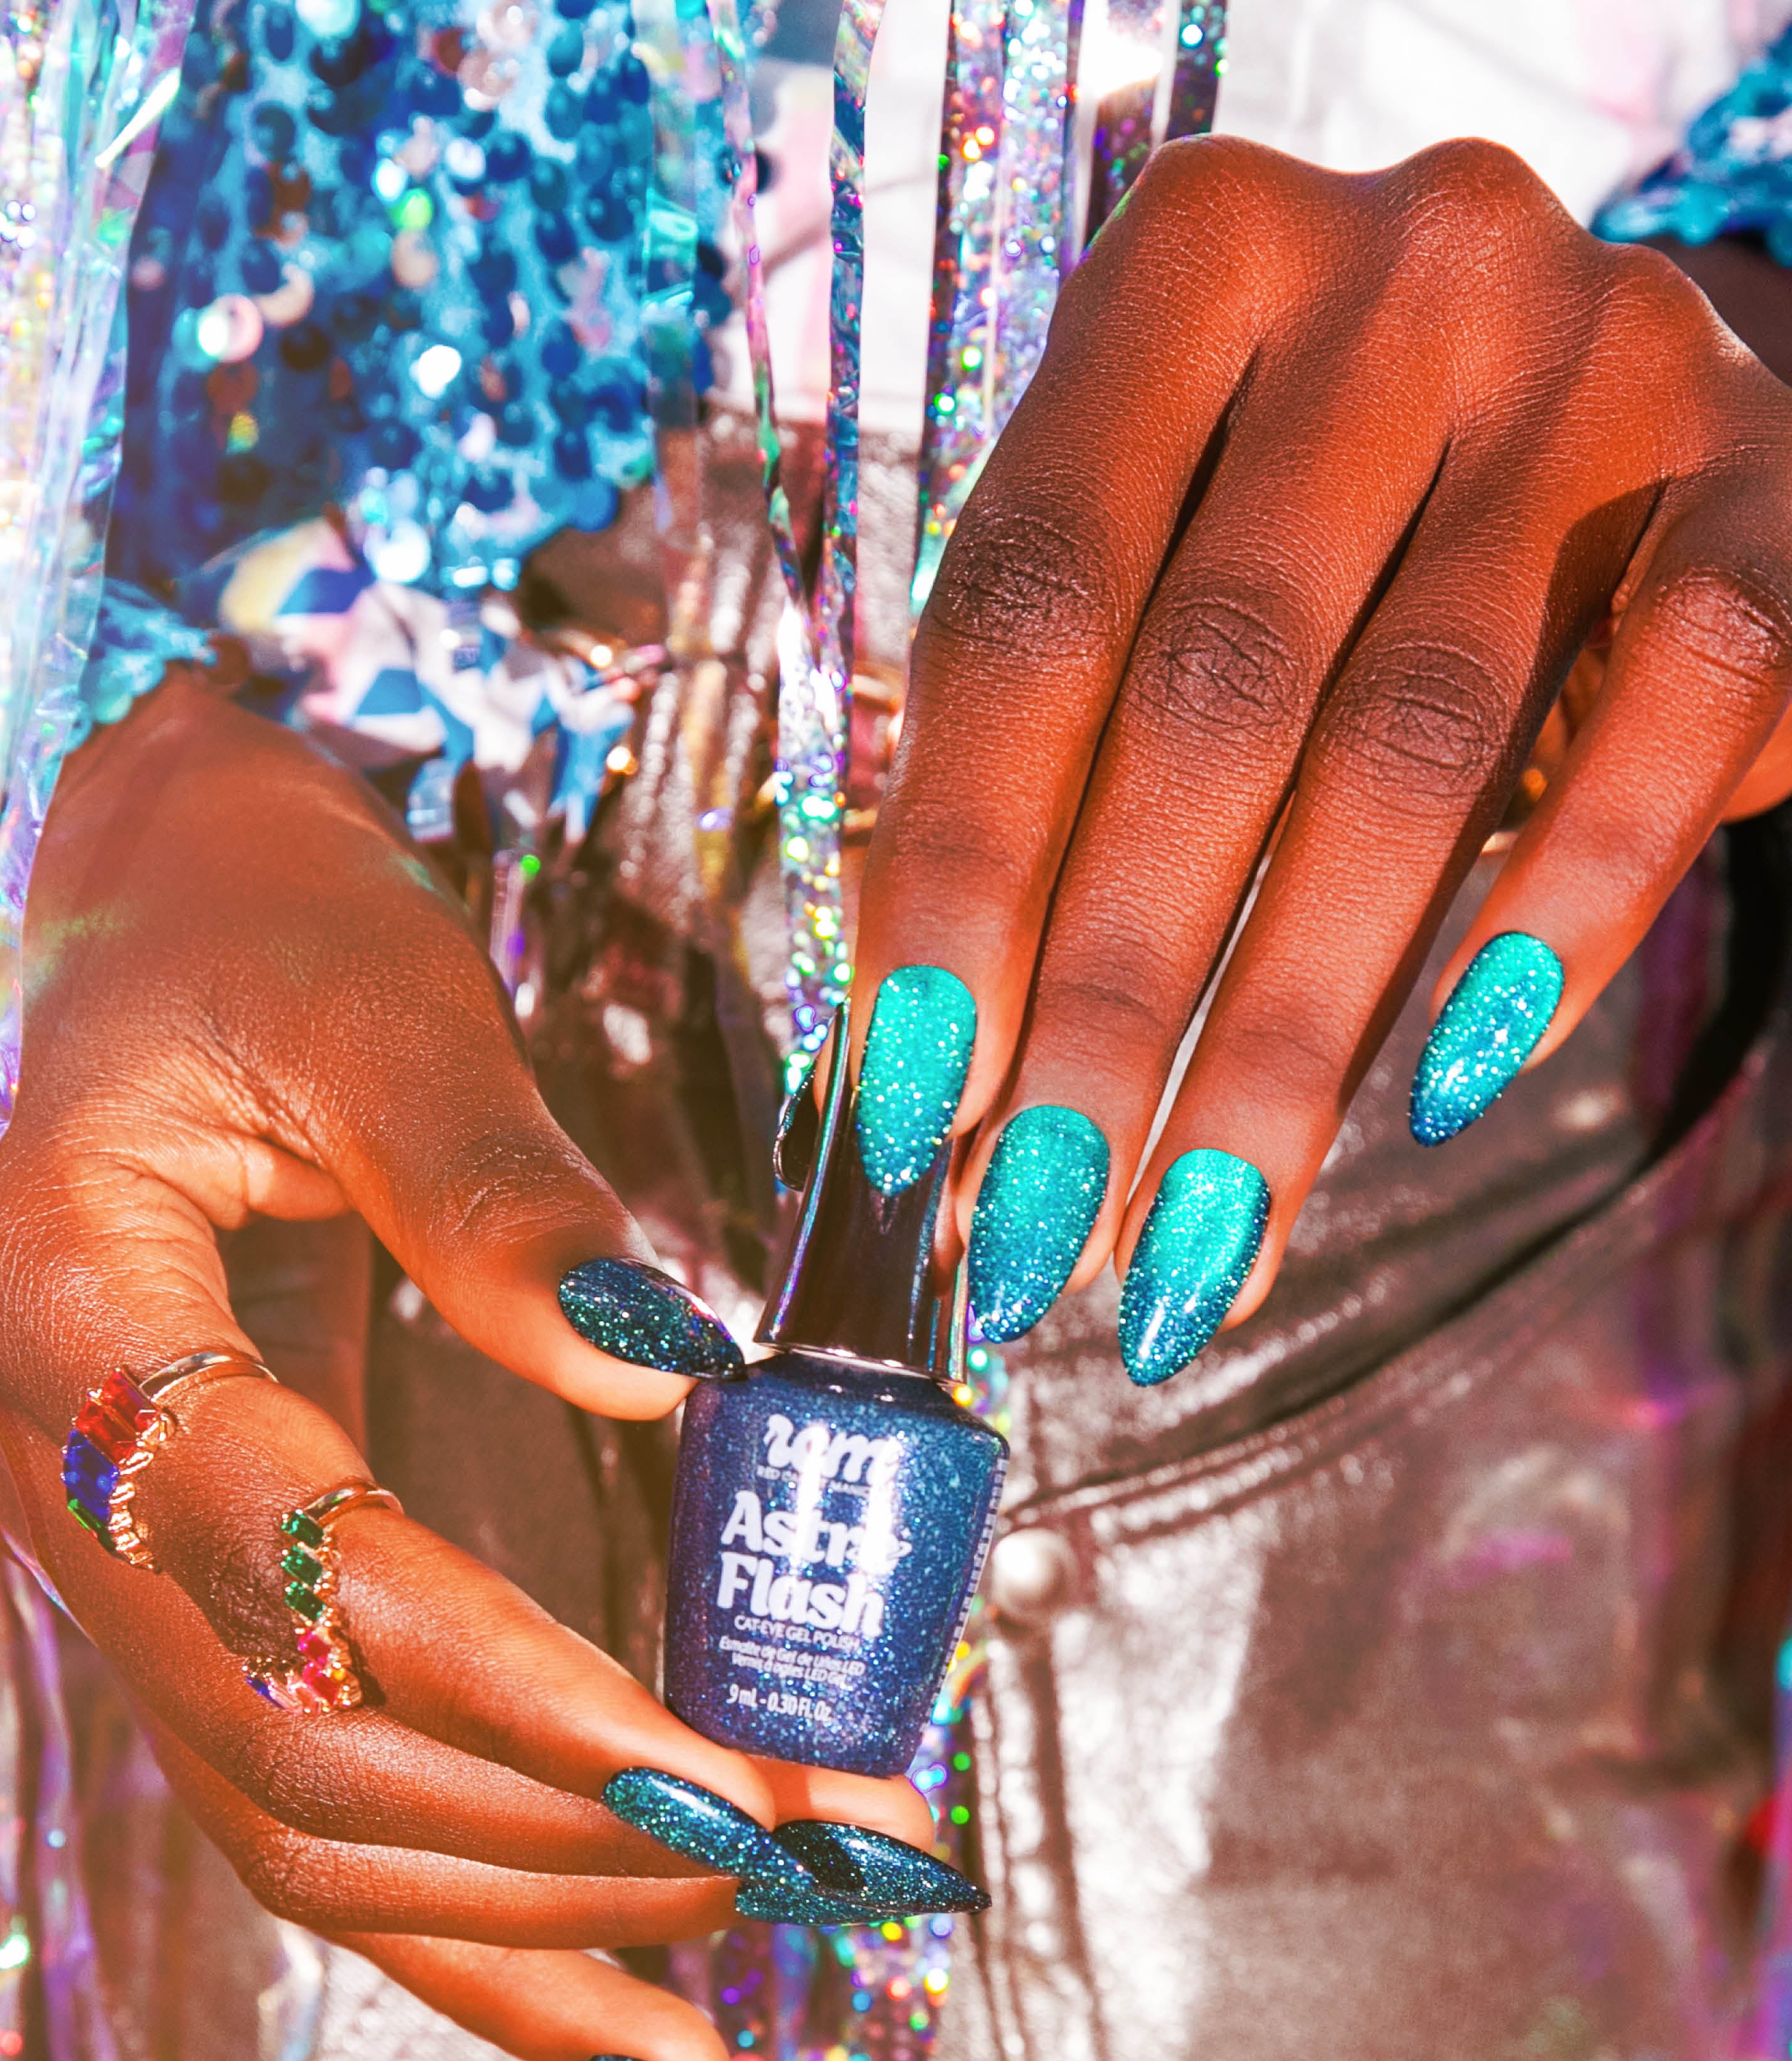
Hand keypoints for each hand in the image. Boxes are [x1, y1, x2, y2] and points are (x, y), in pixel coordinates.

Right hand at [0, 674, 938, 2060]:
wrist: (153, 907)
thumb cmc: (254, 924)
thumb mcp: (376, 1005)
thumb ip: (492, 1185)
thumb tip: (650, 1362)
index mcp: (65, 1313)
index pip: (293, 1563)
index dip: (511, 1685)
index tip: (724, 1770)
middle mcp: (45, 1474)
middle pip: (300, 1748)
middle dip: (574, 1832)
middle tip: (821, 1851)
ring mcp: (100, 1554)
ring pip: (298, 1827)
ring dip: (539, 1916)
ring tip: (759, 1950)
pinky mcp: (185, 1589)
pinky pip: (305, 1802)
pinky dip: (466, 1924)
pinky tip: (628, 2004)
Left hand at [855, 136, 1791, 1377]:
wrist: (1634, 443)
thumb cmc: (1337, 548)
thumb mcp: (1170, 595)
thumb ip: (1052, 769)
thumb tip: (920, 1077)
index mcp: (1190, 269)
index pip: (1029, 602)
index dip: (957, 870)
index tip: (909, 1102)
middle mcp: (1396, 276)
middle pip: (1211, 691)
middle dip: (1109, 998)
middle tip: (1040, 1225)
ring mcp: (1600, 361)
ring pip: (1416, 745)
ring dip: (1285, 1034)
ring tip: (1198, 1235)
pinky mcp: (1766, 490)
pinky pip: (1667, 722)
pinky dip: (1555, 918)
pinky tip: (1446, 1086)